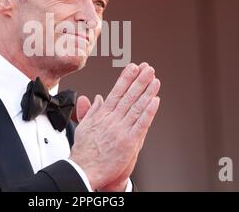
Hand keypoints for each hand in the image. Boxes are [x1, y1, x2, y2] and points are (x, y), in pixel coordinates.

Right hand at [70, 62, 160, 190]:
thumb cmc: (84, 151)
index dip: (126, 79)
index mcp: (102, 115)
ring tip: (155, 80)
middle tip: (148, 69)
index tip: (133, 67)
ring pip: (136, 107)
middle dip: (140, 81)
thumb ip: (91, 110)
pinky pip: (141, 124)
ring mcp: (121, 130)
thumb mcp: (84, 126)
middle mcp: (112, 120)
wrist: (84, 170)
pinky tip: (155, 101)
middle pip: (128, 96)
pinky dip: (148, 112)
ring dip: (147, 92)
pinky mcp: (129, 142)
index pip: (116, 92)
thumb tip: (96, 98)